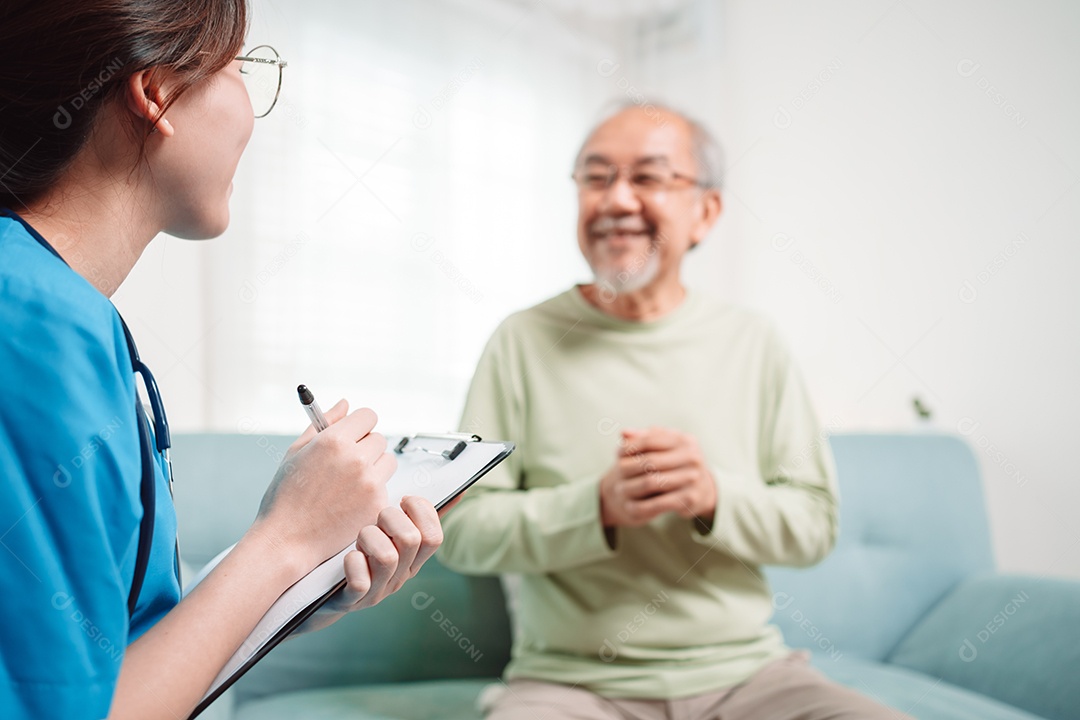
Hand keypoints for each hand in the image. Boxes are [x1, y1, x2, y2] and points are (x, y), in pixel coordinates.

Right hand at [248, 399, 394, 574]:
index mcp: (334, 440)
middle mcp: (355, 458)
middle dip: (365, 448)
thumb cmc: (286, 496)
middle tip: (344, 466)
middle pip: (378, 438)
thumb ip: (324, 423)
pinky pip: (385, 486)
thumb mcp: (296, 452)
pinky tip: (350, 502)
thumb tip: (345, 403)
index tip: (352, 435)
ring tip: (348, 484)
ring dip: (374, 468)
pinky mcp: (377, 504)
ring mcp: (369, 483)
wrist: (287, 540)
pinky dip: (373, 492)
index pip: (368, 416)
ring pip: (388, 461)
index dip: (359, 426)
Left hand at [298, 496, 446, 631]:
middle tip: (377, 517)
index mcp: (414, 560)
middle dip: (390, 518)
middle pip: (412, 540)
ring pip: (387, 557)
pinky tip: (348, 557)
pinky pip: (360, 581)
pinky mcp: (353, 601)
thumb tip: (458, 492)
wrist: (324, 598)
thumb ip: (422, 517)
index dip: (420, 511)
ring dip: (369, 537)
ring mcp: (378, 592)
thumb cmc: (363, 559)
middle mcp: (401, 577)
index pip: (434, 536)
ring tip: (360, 538)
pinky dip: (353, 563)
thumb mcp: (393, 537)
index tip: (403, 500)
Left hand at [599, 427, 716, 527]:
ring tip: (619, 490)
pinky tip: (630, 506)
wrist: (702, 488)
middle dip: (630, 467)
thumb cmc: (676, 462)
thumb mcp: (666, 446)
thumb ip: (645, 437)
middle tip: (616, 473)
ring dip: (632, 487)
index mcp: (684, 440)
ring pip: (654, 482)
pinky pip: (660, 503)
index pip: (650, 439)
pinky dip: (642, 506)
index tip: (617, 453)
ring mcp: (693, 478)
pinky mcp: (690, 498)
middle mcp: (692, 457)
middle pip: (651, 461)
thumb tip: (623, 433)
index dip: (631, 445)